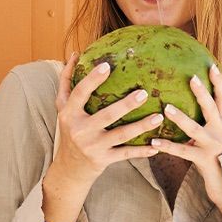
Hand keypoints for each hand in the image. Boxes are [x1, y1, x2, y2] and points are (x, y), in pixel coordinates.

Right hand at [50, 52, 161, 188]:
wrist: (69, 167)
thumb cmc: (69, 129)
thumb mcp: (62, 108)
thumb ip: (66, 82)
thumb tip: (75, 55)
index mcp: (69, 114)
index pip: (79, 94)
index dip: (92, 80)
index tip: (107, 66)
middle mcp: (80, 130)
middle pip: (106, 115)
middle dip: (126, 105)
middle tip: (144, 92)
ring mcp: (93, 146)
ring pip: (121, 135)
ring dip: (141, 127)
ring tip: (159, 117)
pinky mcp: (104, 159)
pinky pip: (126, 154)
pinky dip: (141, 152)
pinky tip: (156, 147)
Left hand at [150, 64, 221, 221]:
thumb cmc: (214, 155)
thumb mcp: (212, 134)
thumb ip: (201, 119)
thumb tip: (180, 100)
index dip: (218, 81)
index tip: (210, 65)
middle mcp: (220, 131)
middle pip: (212, 108)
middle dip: (202, 93)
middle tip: (191, 78)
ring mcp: (213, 146)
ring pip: (195, 129)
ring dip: (180, 118)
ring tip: (166, 108)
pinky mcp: (203, 160)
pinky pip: (183, 152)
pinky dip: (167, 147)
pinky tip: (153, 143)